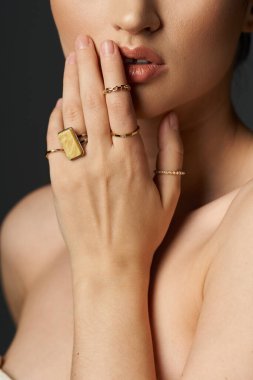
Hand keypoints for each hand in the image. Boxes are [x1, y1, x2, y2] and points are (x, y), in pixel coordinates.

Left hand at [46, 35, 183, 274]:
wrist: (108, 266)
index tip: (111, 51)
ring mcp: (76, 170)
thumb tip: (168, 117)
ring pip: (71, 116)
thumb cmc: (142, 233)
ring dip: (70, 84)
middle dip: (89, 67)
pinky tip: (59, 102)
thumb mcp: (169, 194)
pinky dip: (55, 118)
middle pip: (93, 102)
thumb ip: (171, 152)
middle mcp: (102, 160)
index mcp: (130, 161)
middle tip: (86, 42)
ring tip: (70, 59)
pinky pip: (54, 141)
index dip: (115, 74)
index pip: (121, 105)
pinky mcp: (59, 181)